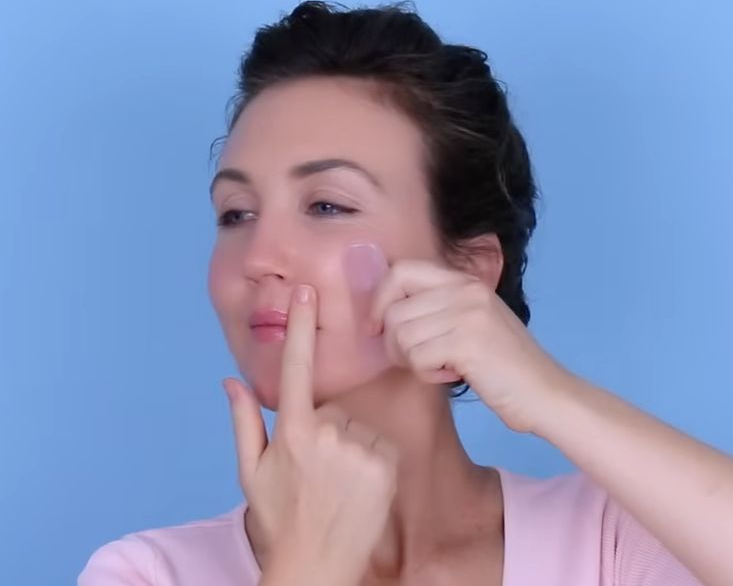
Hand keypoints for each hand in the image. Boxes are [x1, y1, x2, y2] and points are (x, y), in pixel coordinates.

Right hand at [223, 284, 396, 585]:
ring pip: (360, 426)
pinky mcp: (385, 464)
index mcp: (292, 432)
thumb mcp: (252, 472)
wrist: (315, 564)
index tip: (307, 291)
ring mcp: (358, 449)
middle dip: (329, 429)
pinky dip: (373, 460)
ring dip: (352, 447)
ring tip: (339, 483)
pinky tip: (359, 487)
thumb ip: (244, 422)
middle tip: (318, 470)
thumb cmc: (279, 518)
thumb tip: (230, 381)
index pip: (295, 368)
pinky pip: (381, 445)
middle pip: (335, 408)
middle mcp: (326, 435)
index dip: (301, 327)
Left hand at [369, 260, 570, 433]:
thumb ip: (440, 307)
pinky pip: (418, 358)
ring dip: (413, 361)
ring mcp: (468, 314)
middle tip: (421, 359)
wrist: (546, 392)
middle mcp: (466, 290)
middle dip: (395, 344)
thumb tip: (385, 310)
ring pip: (401, 336)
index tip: (380, 328)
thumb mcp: (474, 321)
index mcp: (465, 281)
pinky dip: (427, 374)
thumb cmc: (505, 365)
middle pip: (394, 310)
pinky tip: (451, 376)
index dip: (380, 300)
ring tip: (441, 367)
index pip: (401, 270)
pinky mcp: (468, 343)